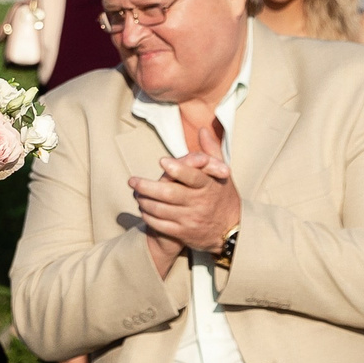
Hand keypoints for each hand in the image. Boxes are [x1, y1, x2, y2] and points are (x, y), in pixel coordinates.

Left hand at [130, 144, 240, 264]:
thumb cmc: (222, 196)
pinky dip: (148, 216)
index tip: (162, 161)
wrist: (231, 229)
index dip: (178, 169)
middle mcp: (199, 203)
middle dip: (147, 187)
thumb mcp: (221, 173)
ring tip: (136, 193)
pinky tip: (143, 209)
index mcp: (209, 186)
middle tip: (132, 180)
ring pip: (160, 210)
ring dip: (144, 201)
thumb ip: (211, 151)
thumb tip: (203, 129)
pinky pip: (160, 225)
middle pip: (169, 194)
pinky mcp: (184, 233)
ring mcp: (190, 219)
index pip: (193, 177)